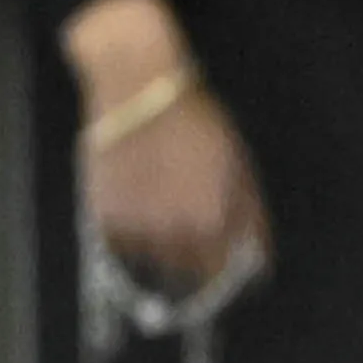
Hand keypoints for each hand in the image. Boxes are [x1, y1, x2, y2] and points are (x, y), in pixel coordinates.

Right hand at [64, 0, 268, 295]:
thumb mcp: (236, 162)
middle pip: (183, 272)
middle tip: (180, 219)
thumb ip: (248, 215)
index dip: (217, 272)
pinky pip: (119, 245)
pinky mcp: (105, 220)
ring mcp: (138, 230)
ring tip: (156, 199)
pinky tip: (134, 195)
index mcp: (211, 224)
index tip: (214, 263)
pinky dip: (127, 230)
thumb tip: (257, 260)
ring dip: (156, 243)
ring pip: (150, 260)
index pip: (216, 275)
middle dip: (187, 255)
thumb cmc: (195, 119)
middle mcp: (175, 236)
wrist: (137, 87)